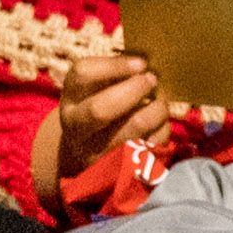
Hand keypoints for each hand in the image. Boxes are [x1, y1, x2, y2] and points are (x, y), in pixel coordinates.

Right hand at [36, 52, 167, 205]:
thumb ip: (114, 73)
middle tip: (152, 79)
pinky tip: (159, 124)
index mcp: (70, 100)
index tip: (141, 63)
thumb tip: (146, 62)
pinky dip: (162, 130)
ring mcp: (96, 153)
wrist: (87, 156)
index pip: (82, 74)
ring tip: (160, 103)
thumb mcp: (95, 90)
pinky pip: (152, 146)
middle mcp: (77, 129)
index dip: (115, 65)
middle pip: (100, 109)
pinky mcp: (120, 170)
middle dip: (134, 89)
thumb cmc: (100, 109)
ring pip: (133, 129)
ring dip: (155, 110)